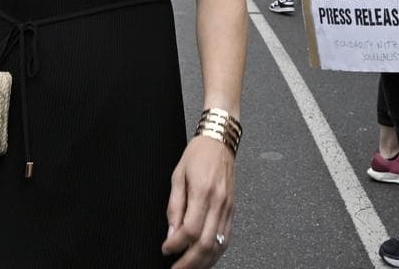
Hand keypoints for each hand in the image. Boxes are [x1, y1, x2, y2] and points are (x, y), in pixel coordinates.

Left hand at [162, 136, 235, 267]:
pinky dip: (215, 252)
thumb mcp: (177, 176)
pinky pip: (226, 237)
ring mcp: (228, 207)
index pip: (190, 230)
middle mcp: (219, 202)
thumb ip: (174, 206)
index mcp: (203, 192)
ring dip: (203, 261)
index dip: (176, 245)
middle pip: (206, 243)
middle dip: (189, 262)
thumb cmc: (198, 155)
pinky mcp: (232, 210)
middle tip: (175, 268)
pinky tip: (205, 257)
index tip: (166, 249)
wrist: (220, 141)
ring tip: (189, 267)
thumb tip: (171, 232)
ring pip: (218, 245)